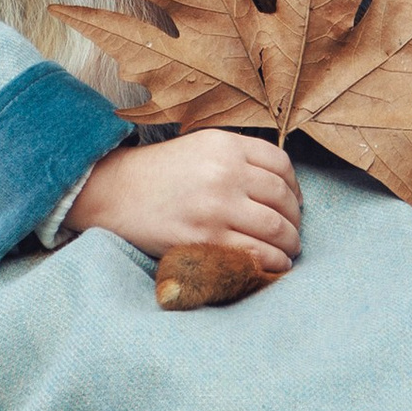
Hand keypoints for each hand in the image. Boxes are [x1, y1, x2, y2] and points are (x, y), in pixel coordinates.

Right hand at [67, 131, 302, 272]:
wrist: (116, 193)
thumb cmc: (161, 173)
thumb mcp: (201, 147)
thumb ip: (239, 158)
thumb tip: (283, 187)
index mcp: (225, 145)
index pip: (281, 164)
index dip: (294, 187)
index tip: (294, 202)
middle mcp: (225, 173)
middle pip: (282, 198)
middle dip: (295, 220)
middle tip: (293, 232)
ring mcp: (216, 208)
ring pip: (276, 228)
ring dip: (290, 244)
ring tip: (287, 251)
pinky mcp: (206, 239)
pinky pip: (257, 254)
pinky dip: (274, 263)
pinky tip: (274, 265)